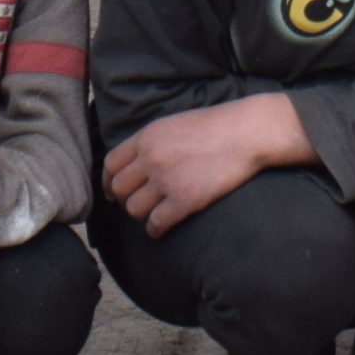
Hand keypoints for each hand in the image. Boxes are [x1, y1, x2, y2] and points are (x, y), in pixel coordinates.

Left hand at [102, 94, 310, 236]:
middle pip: (119, 189)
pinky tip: (161, 229)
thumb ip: (151, 142)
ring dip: (141, 215)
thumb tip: (135, 162)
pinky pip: (156, 223)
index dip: (108, 181)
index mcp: (146, 136)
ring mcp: (167, 179)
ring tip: (152, 214)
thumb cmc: (214, 126)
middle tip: (136, 204)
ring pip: (134, 209)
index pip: (111, 164)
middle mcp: (151, 158)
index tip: (112, 191)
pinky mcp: (185, 200)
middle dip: (124, 199)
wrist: (245, 132)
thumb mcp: (173, 124)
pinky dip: (155, 230)